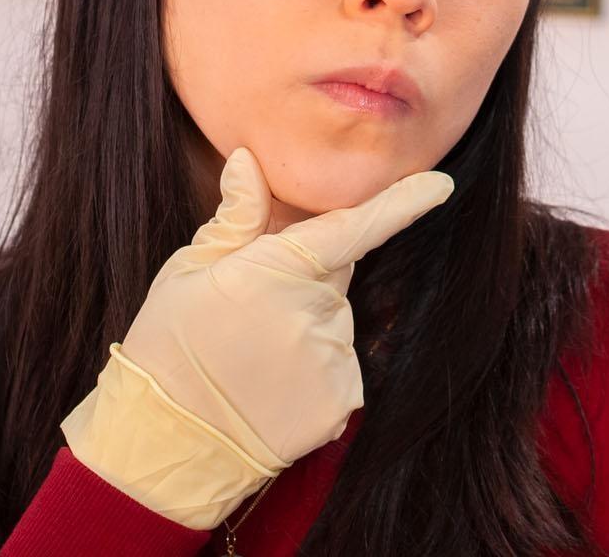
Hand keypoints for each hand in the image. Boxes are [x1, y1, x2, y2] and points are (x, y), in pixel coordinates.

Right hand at [61, 146, 452, 528]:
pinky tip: (268, 389)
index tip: (442, 184)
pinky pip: (338, 369)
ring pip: (333, 325)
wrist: (165, 445)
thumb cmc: (167, 348)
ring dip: (304, 330)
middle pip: (333, 277)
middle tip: (248, 312)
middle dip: (303, 282)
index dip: (404, 203)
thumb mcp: (188, 272)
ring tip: (249, 359)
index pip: (356, 227)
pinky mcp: (341, 402)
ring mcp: (333, 361)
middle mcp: (316, 314)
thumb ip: (235, 217)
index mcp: (277, 270)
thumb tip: (249, 162)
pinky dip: (312, 373)